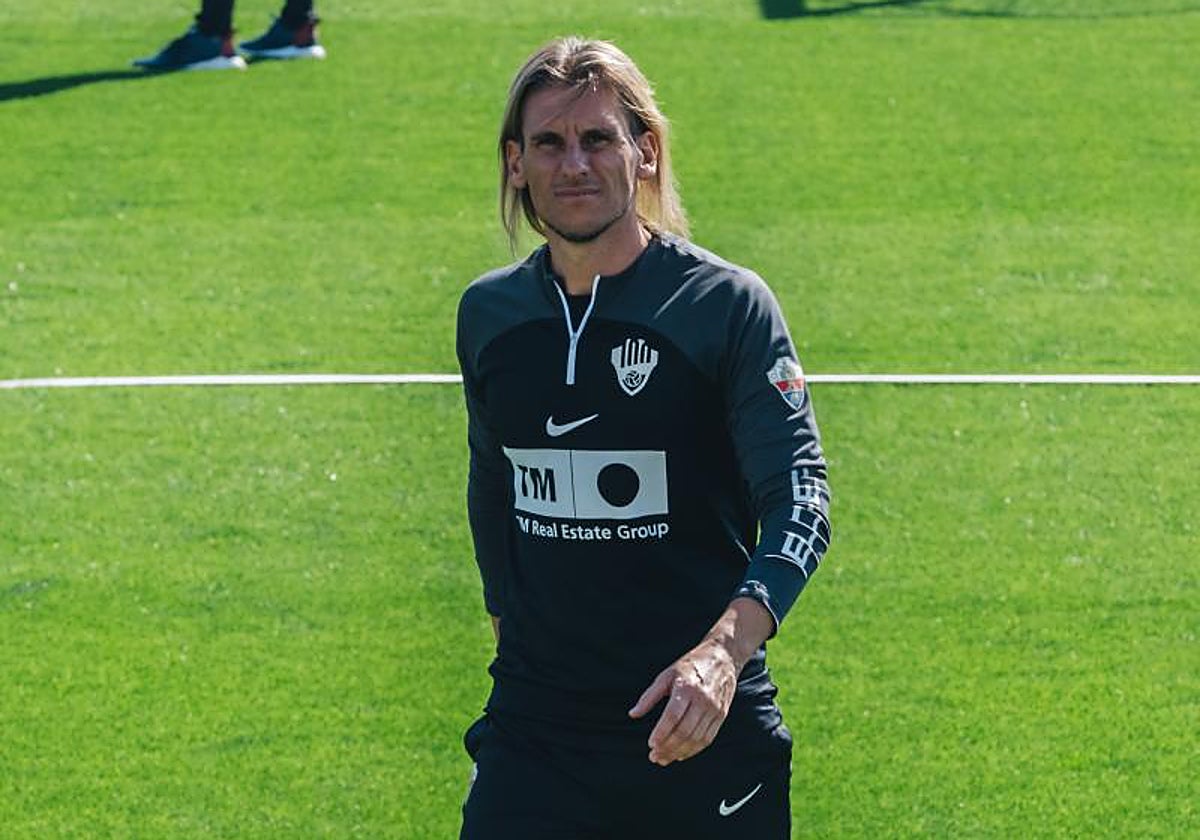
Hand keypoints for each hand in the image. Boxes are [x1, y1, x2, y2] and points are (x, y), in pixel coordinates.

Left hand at [627, 638, 737, 765]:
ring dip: (679, 752)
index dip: (661, 732)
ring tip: (664, 758)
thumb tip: (633, 714)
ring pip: (696, 738)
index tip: (650, 744)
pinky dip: (694, 750)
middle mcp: (703, 699)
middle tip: (654, 757)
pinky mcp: (722, 715)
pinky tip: (681, 754)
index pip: (673, 716)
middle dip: (668, 747)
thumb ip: (649, 696)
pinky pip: (708, 738)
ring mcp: (714, 709)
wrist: (723, 658)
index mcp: (686, 687)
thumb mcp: (666, 675)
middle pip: (685, 730)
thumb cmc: (690, 666)